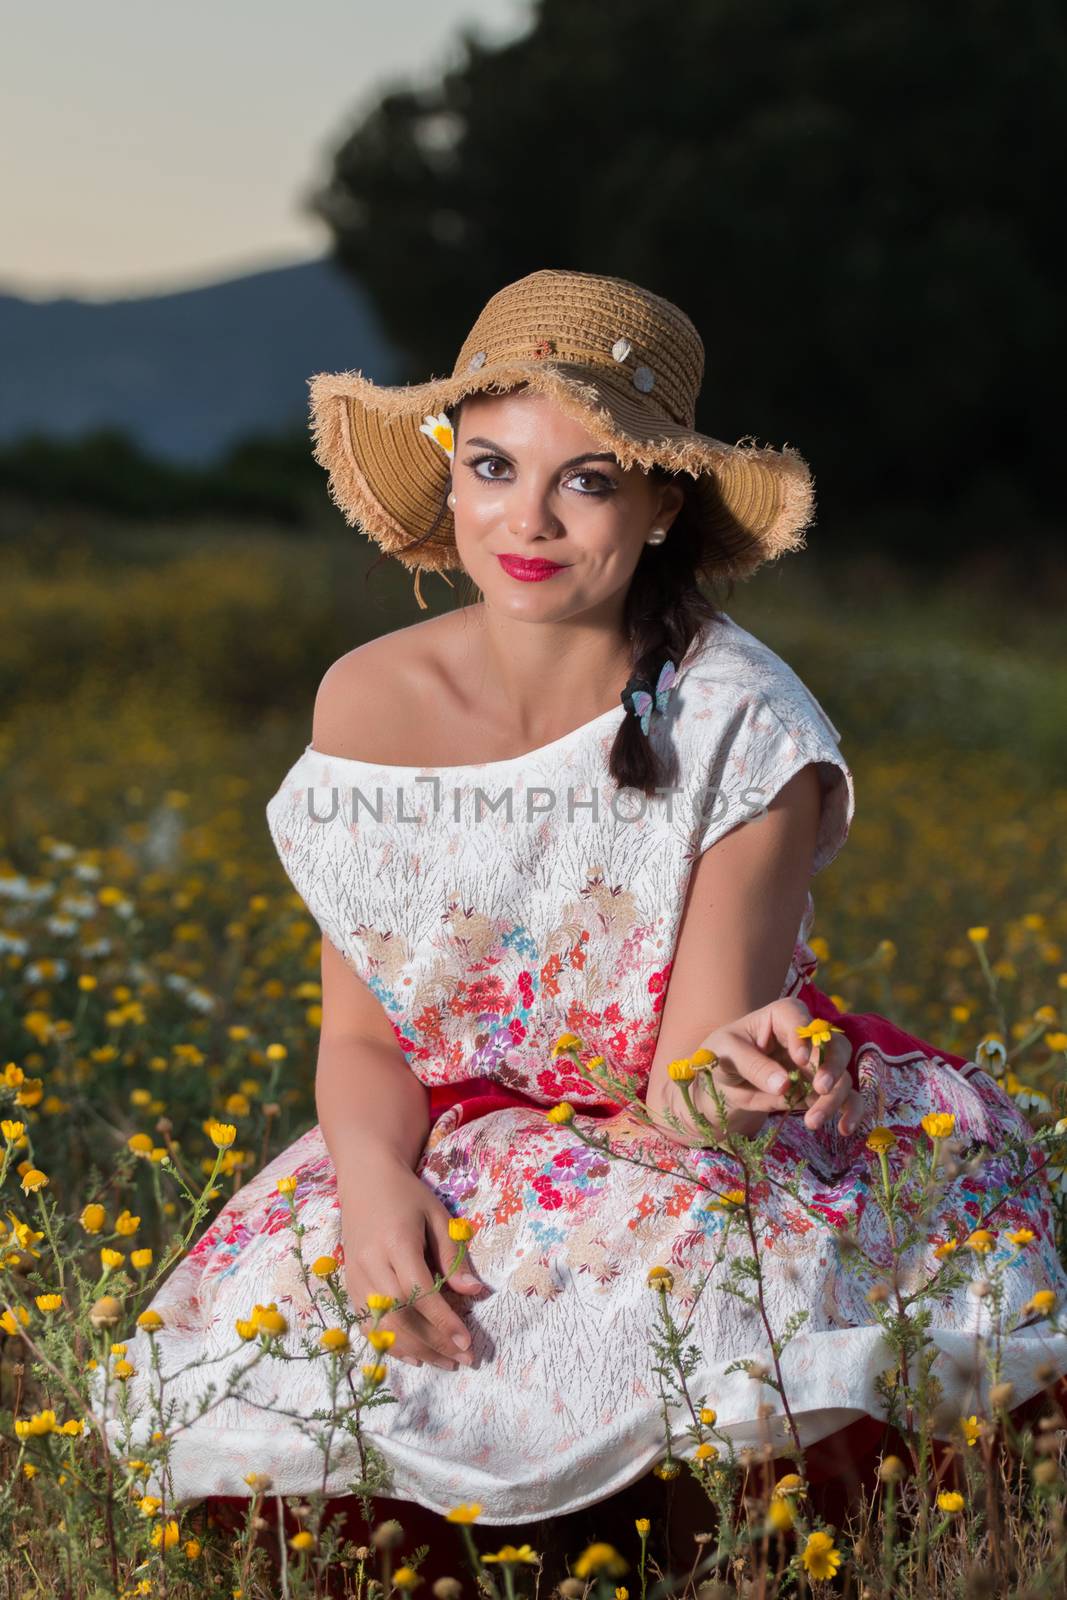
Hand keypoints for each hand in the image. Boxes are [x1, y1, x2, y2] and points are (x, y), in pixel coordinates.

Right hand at [338, 1150, 488, 1370]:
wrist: (365, 1180)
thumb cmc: (407, 1195)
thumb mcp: (437, 1216)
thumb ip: (453, 1255)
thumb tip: (474, 1292)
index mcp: (396, 1243)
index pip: (421, 1293)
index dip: (444, 1322)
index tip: (467, 1343)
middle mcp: (371, 1263)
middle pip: (401, 1316)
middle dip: (433, 1343)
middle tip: (462, 1360)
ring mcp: (356, 1276)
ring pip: (383, 1325)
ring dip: (415, 1350)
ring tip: (443, 1363)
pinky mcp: (349, 1284)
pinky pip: (368, 1323)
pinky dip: (390, 1343)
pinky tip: (414, 1355)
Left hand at [655, 997, 861, 1142]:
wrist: (722, 1088)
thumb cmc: (721, 1059)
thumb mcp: (725, 1056)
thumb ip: (753, 1065)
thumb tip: (784, 1085)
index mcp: (779, 1017)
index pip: (798, 1016)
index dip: (804, 1035)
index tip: (798, 1059)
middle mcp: (804, 1038)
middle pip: (834, 1043)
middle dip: (832, 1065)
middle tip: (820, 1087)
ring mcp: (815, 1065)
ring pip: (842, 1073)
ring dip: (835, 1097)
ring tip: (813, 1121)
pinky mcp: (820, 1090)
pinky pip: (845, 1097)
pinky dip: (850, 1111)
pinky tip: (844, 1128)